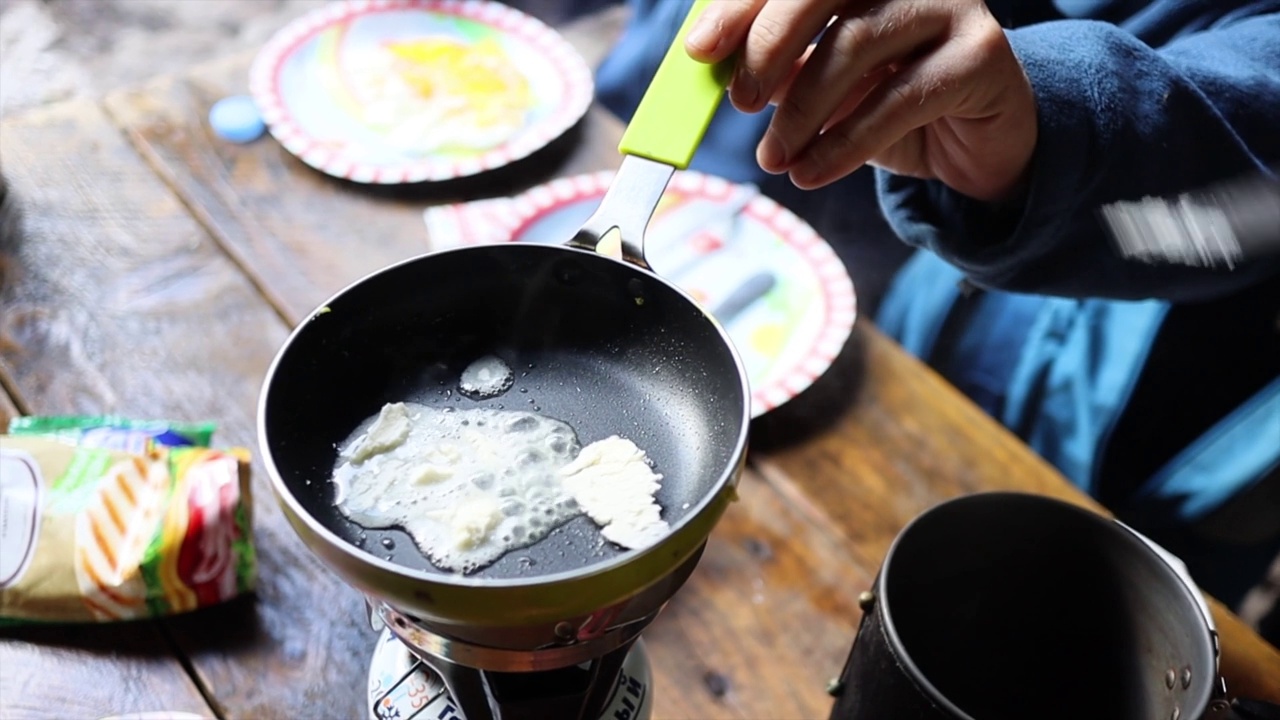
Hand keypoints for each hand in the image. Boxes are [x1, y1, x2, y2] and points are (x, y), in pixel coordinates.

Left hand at [686, 0, 1038, 201]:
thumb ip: (777, 71)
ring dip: (802, 111)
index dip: (740, 8)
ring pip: (855, 45)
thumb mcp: (823, 88)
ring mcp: (952, 7)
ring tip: (774, 158)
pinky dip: (844, 143)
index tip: (699, 51)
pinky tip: (811, 174)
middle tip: (740, 104)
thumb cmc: (891, 102)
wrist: (976, 142)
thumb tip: (718, 71)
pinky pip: (898, 99)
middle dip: (769, 47)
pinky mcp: (981, 55)